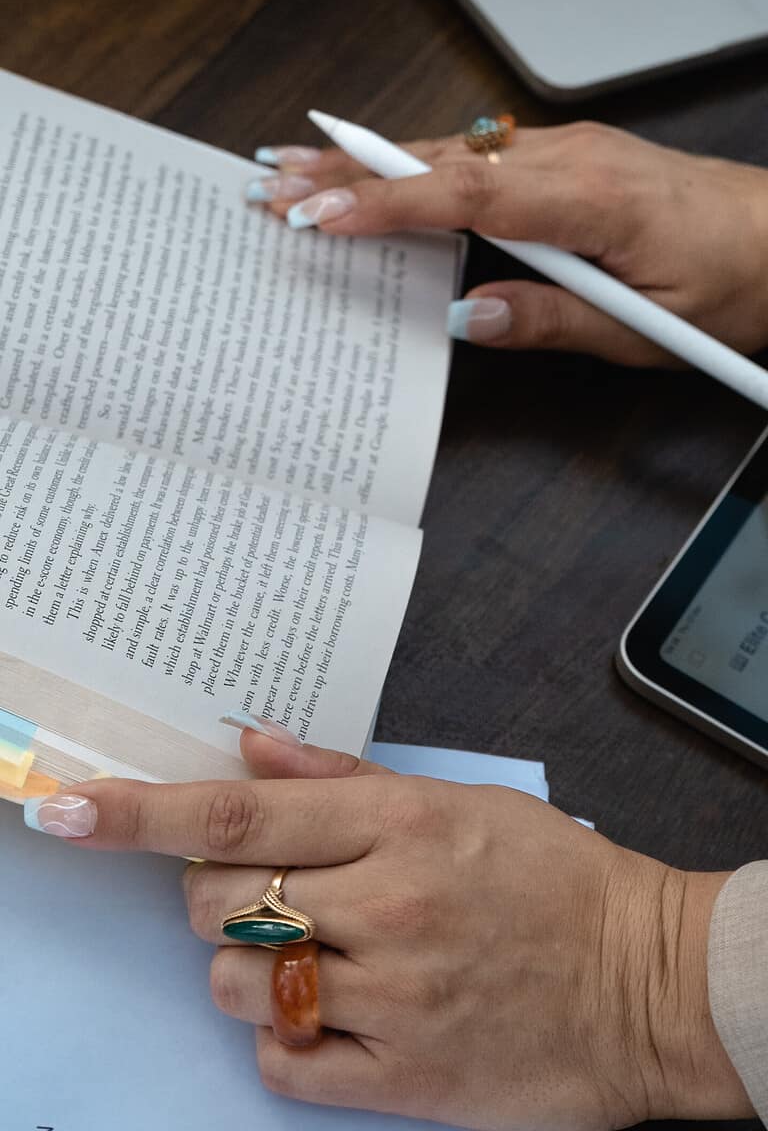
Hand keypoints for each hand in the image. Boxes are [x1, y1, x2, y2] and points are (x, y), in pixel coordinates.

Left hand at [25, 730, 751, 1128]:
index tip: (68, 808)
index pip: (237, 815)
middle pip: (219, 901)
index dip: (138, 812)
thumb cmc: (554, 877)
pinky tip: (321, 1009)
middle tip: (253, 888)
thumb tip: (250, 747)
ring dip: (238, 965)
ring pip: (237, 983)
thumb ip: (343, 778)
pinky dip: (277, 1036)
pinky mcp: (408, 1076)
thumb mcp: (457, 802)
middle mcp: (389, 907)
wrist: (642, 979)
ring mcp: (396, 998)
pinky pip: (284, 1062)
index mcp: (400, 825)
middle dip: (209, 893)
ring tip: (298, 951)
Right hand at [248, 126, 767, 365]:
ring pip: (453, 151)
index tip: (322, 213)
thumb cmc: (729, 282)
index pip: (469, 194)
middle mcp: (570, 157)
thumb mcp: (644, 328)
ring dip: (374, 163)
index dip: (390, 205)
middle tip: (274, 181)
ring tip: (301, 171)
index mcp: (591, 198)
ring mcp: (566, 151)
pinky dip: (418, 165)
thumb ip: (551, 319)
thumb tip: (467, 318)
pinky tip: (381, 172)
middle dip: (351, 170)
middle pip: (443, 159)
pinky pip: (477, 156)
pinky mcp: (565, 159)